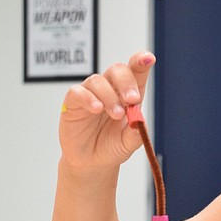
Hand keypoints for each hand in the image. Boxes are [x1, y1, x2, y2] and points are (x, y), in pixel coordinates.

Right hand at [59, 51, 154, 170]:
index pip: (136, 71)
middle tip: (132, 100)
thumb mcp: (128, 143)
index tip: (148, 58)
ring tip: (116, 115)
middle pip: (117, 70)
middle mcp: (110, 90)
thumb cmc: (112, 146)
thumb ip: (135, 133)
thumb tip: (140, 123)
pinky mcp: (73, 103)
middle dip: (127, 82)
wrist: (92, 162)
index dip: (141, 61)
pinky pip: (77, 92)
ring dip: (109, 96)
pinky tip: (96, 109)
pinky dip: (88, 98)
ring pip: (98, 80)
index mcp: (128, 95)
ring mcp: (91, 94)